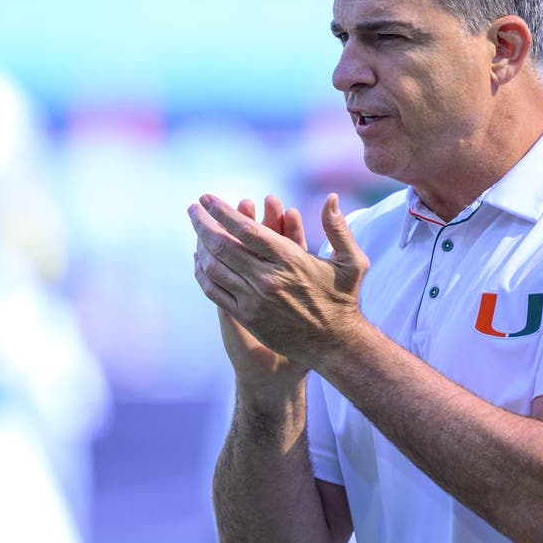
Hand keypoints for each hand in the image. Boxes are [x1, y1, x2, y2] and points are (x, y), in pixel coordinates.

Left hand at [190, 192, 369, 371]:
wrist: (334, 344)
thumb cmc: (343, 299)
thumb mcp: (351, 262)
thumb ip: (338, 229)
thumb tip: (332, 197)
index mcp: (289, 260)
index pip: (246, 230)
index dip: (223, 212)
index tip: (207, 198)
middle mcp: (268, 279)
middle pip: (223, 246)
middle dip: (202, 224)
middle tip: (192, 209)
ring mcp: (254, 300)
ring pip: (215, 268)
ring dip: (199, 246)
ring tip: (195, 230)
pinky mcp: (247, 317)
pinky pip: (215, 292)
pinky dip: (203, 273)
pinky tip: (199, 261)